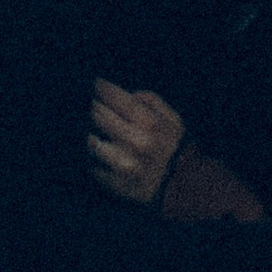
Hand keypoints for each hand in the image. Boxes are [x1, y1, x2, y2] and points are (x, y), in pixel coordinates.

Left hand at [87, 79, 186, 206]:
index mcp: (149, 123)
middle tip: (86, 105)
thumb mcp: (174, 120)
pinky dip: (91, 159)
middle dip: (90, 108)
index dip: (101, 88)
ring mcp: (124, 164)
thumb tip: (128, 94)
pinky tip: (94, 153)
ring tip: (87, 130)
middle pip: (98, 116)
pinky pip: (93, 166)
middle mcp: (135, 142)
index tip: (93, 84)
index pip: (115, 98)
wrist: (185, 187)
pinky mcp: (116, 182)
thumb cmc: (177, 149)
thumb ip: (152, 101)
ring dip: (87, 134)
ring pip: (91, 141)